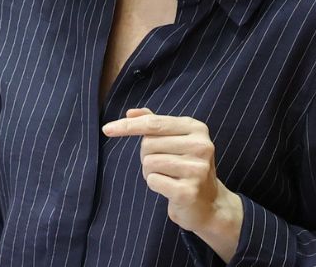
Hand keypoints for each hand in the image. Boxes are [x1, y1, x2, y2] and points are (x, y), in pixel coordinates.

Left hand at [102, 108, 242, 261]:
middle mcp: (200, 146)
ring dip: (150, 172)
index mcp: (196, 128)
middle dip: (147, 156)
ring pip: (149, 163)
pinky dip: (155, 184)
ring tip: (168, 177)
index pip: (153, 123)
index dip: (128, 126)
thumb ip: (154, 124)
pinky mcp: (189, 191)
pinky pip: (153, 180)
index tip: (107, 129)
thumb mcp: (176, 140)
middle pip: (148, 144)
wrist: (208, 204)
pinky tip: (170, 188)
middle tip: (164, 165)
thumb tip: (130, 113)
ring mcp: (196, 169)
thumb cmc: (187, 168)